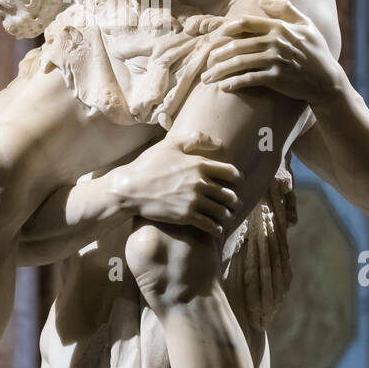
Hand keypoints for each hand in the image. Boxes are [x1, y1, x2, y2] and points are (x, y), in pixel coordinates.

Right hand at [111, 132, 241, 235]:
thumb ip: (195, 138)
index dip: (237, 178)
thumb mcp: (170, 144)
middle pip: (229, 194)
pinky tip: (217, 228)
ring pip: (222, 211)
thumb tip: (219, 142)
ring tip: (227, 217)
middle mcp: (200, 183)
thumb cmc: (148, 164)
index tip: (238, 182)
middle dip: (234, 200)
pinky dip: (217, 228)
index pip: (230, 172)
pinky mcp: (186, 216)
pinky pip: (210, 225)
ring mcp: (194, 201)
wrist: (130, 188)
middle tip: (234, 204)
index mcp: (199, 164)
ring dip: (227, 215)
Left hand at [201, 0, 341, 103]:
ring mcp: (276, 60)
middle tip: (206, 62)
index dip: (227, 29)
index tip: (215, 37)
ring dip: (220, 70)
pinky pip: (250, 79)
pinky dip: (234, 83)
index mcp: (280, 27)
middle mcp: (276, 41)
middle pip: (238, 45)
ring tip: (208, 77)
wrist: (327, 80)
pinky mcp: (277, 78)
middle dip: (218, 54)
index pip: (247, 23)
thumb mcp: (306, 24)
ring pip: (240, 63)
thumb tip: (262, 1)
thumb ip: (285, 9)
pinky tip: (224, 87)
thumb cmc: (315, 51)